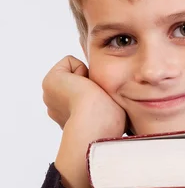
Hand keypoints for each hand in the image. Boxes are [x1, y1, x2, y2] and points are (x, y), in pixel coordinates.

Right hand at [43, 56, 125, 187]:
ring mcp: (50, 93)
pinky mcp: (50, 81)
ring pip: (78, 71)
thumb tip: (132, 101)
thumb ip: (111, 103)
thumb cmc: (110, 124)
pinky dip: (80, 70)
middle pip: (81, 78)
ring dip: (88, 80)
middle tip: (97, 100)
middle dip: (91, 83)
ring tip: (90, 96)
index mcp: (68, 112)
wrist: (96, 126)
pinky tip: (83, 88)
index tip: (101, 105)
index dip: (97, 91)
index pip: (85, 88)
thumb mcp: (113, 110)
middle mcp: (55, 103)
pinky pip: (70, 61)